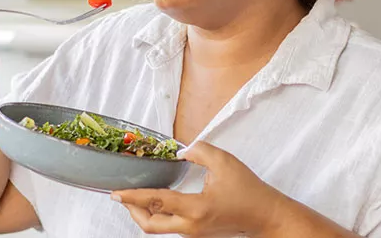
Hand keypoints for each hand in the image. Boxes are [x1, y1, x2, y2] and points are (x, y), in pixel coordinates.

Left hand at [111, 141, 286, 237]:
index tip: (116, 193)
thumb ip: (200, 151)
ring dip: (145, 212)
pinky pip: (170, 226)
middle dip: (132, 210)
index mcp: (196, 209)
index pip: (157, 202)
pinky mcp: (197, 234)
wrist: (265, 216)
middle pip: (149, 225)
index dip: (133, 197)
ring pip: (158, 228)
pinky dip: (158, 215)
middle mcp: (191, 226)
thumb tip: (181, 151)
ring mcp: (193, 233)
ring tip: (137, 196)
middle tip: (123, 195)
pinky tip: (158, 200)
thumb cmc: (249, 191)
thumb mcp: (225, 162)